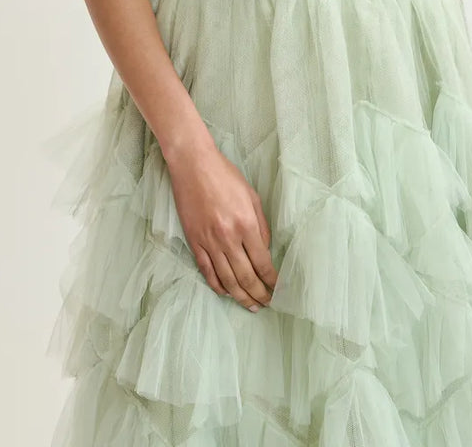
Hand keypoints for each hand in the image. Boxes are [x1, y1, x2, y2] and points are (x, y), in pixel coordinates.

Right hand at [165, 142, 279, 310]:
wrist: (193, 165)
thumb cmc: (225, 176)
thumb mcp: (252, 196)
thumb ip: (261, 226)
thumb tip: (264, 251)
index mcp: (245, 224)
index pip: (262, 262)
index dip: (271, 280)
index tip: (278, 289)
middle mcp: (228, 237)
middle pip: (246, 276)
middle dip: (258, 294)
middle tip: (267, 303)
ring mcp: (209, 242)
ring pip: (227, 280)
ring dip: (240, 296)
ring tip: (250, 305)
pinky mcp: (194, 242)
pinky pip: (207, 271)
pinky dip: (218, 286)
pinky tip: (227, 292)